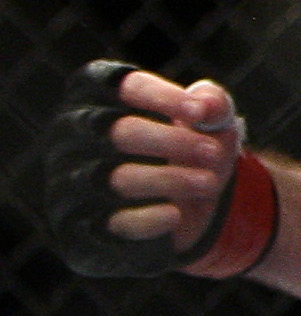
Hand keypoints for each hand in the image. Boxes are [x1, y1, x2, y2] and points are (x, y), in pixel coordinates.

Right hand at [43, 62, 243, 276]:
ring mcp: (71, 184)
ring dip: (171, 179)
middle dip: (173, 142)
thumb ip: (214, 102)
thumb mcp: (211, 121)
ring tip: (209, 183)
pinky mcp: (80, 228)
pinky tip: (175, 214)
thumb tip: (206, 104)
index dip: (163, 98)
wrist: (186, 207)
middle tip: (213, 152)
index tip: (199, 113)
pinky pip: (114, 222)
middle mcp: (74, 138)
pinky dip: (149, 218)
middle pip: (121, 132)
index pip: (125, 87)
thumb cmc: (190, 147)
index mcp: (99, 99)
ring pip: (117, 178)